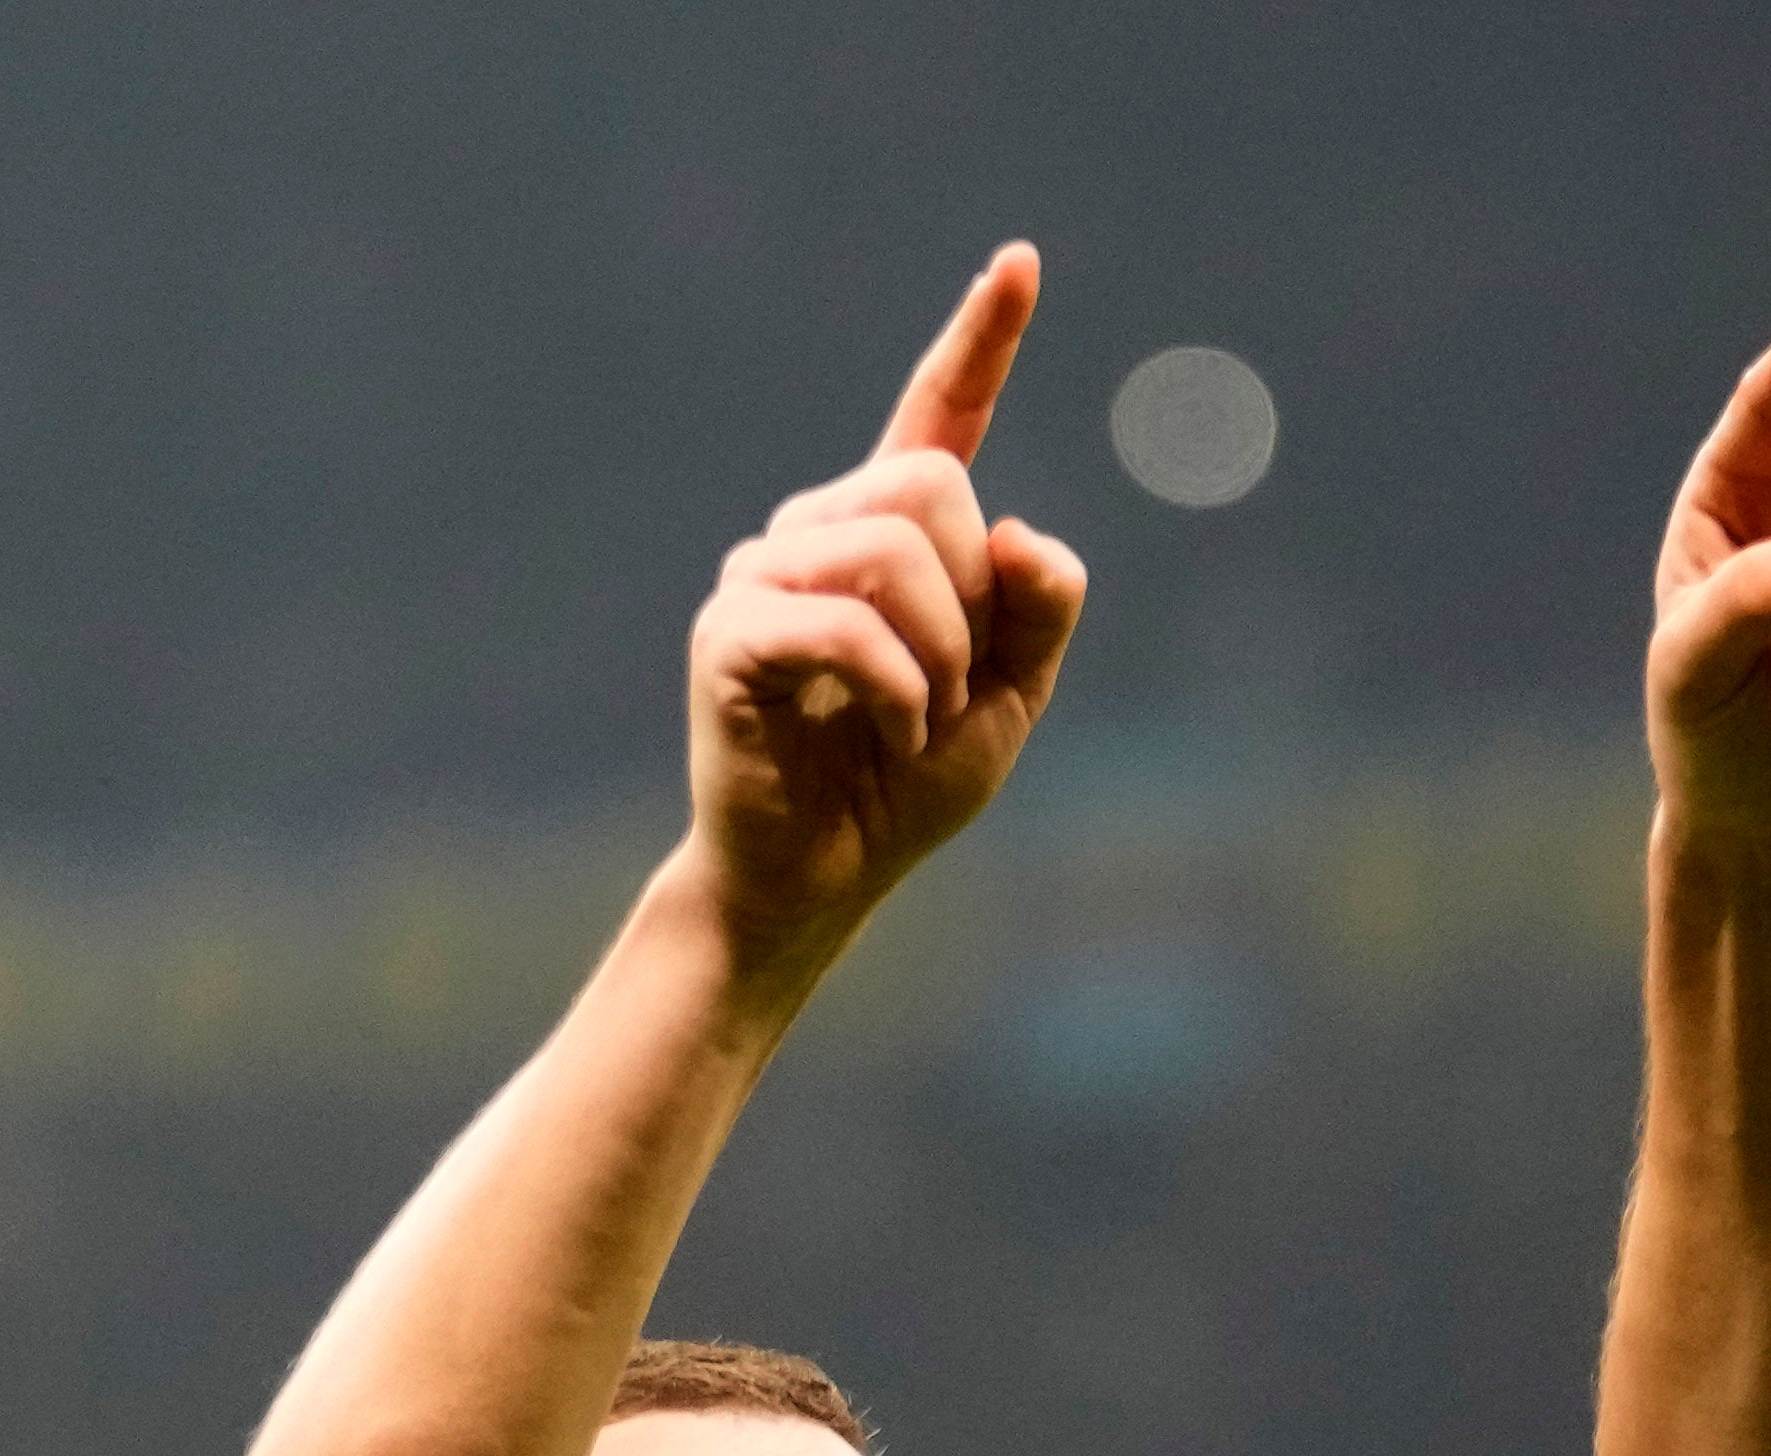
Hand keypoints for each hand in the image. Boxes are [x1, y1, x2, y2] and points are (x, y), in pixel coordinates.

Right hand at [682, 243, 1090, 967]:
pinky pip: (848, 626)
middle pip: (932, 483)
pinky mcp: (729, 632)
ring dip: (941, 653)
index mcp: (888, 535)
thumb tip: (1017, 528)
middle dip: (972, 594)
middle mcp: (814, 531)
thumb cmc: (901, 786)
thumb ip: (1042, 608)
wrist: (816, 880)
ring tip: (914, 718)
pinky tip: (887, 731)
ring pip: (895, 549)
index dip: (982, 339)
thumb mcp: (1014, 695)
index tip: (1022, 261)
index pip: (940, 416)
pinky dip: (897, 689)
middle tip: (948, 684)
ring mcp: (762, 574)